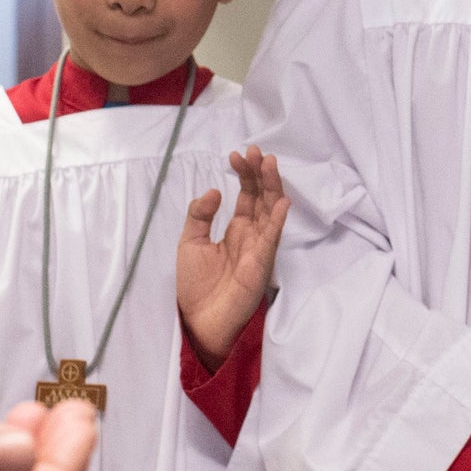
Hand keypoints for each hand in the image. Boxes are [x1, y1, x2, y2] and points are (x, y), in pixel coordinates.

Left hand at [177, 148, 286, 359]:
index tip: (235, 156)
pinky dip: (278, 217)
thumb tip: (214, 189)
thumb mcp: (190, 242)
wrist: (201, 320)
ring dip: (272, 186)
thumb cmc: (197, 286)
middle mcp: (253, 234)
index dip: (244, 174)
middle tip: (255, 151)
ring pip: (272, 210)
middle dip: (260, 173)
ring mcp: (260, 247)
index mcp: (237, 229)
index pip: (247, 195)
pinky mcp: (262, 262)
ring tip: (269, 162)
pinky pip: (273, 236)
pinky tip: (280, 199)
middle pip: (263, 197)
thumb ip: (199, 215)